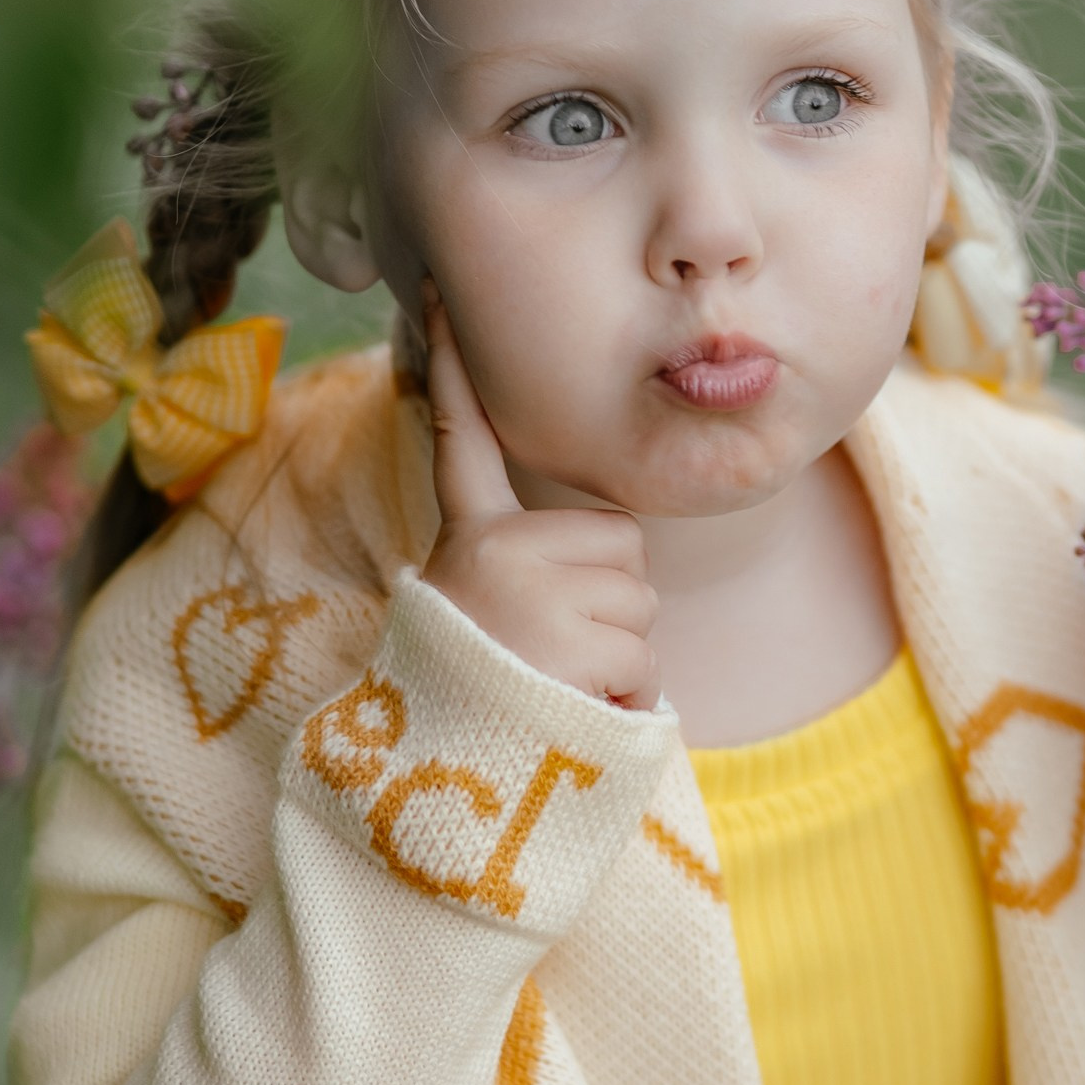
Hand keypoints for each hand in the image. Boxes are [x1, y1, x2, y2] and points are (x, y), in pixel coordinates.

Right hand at [417, 290, 659, 708]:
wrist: (442, 791)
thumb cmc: (476, 708)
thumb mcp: (481, 621)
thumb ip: (530, 576)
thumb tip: (605, 567)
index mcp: (467, 541)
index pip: (460, 441)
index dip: (454, 369)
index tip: (440, 293)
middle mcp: (495, 551)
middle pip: (619, 543)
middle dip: (611, 603)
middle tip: (553, 653)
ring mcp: (533, 592)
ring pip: (640, 604)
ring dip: (620, 659)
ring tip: (557, 689)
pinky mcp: (572, 638)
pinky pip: (644, 660)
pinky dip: (626, 699)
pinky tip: (572, 714)